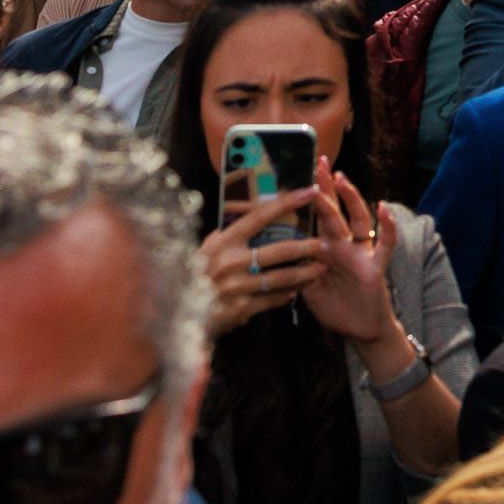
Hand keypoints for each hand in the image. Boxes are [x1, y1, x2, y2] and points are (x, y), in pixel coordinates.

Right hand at [202, 186, 327, 336]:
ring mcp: (236, 286)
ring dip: (304, 274)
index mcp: (222, 242)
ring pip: (281, 278)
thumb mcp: (207, 249)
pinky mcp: (241, 308)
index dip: (286, 203)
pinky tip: (296, 291)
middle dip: (307, 247)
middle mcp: (230, 262)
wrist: (178, 313)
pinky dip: (286, 295)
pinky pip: (272, 299)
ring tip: (320, 269)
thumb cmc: (195, 275)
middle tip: (326, 243)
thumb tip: (252, 212)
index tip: (310, 191)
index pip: (260, 216)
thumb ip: (229, 233)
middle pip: (279, 250)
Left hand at [297, 161, 401, 345]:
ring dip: (351, 199)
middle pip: (335, 210)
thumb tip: (265, 254)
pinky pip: (384, 244)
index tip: (296, 172)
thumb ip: (293, 267)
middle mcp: (343, 244)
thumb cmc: (333, 305)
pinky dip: (387, 227)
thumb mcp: (306, 284)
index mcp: (325, 247)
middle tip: (319, 162)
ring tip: (343, 180)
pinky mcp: (374, 267)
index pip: (316, 215)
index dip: (308, 195)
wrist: (358, 329)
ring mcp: (360, 253)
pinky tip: (383, 209)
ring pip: (357, 220)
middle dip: (327, 186)